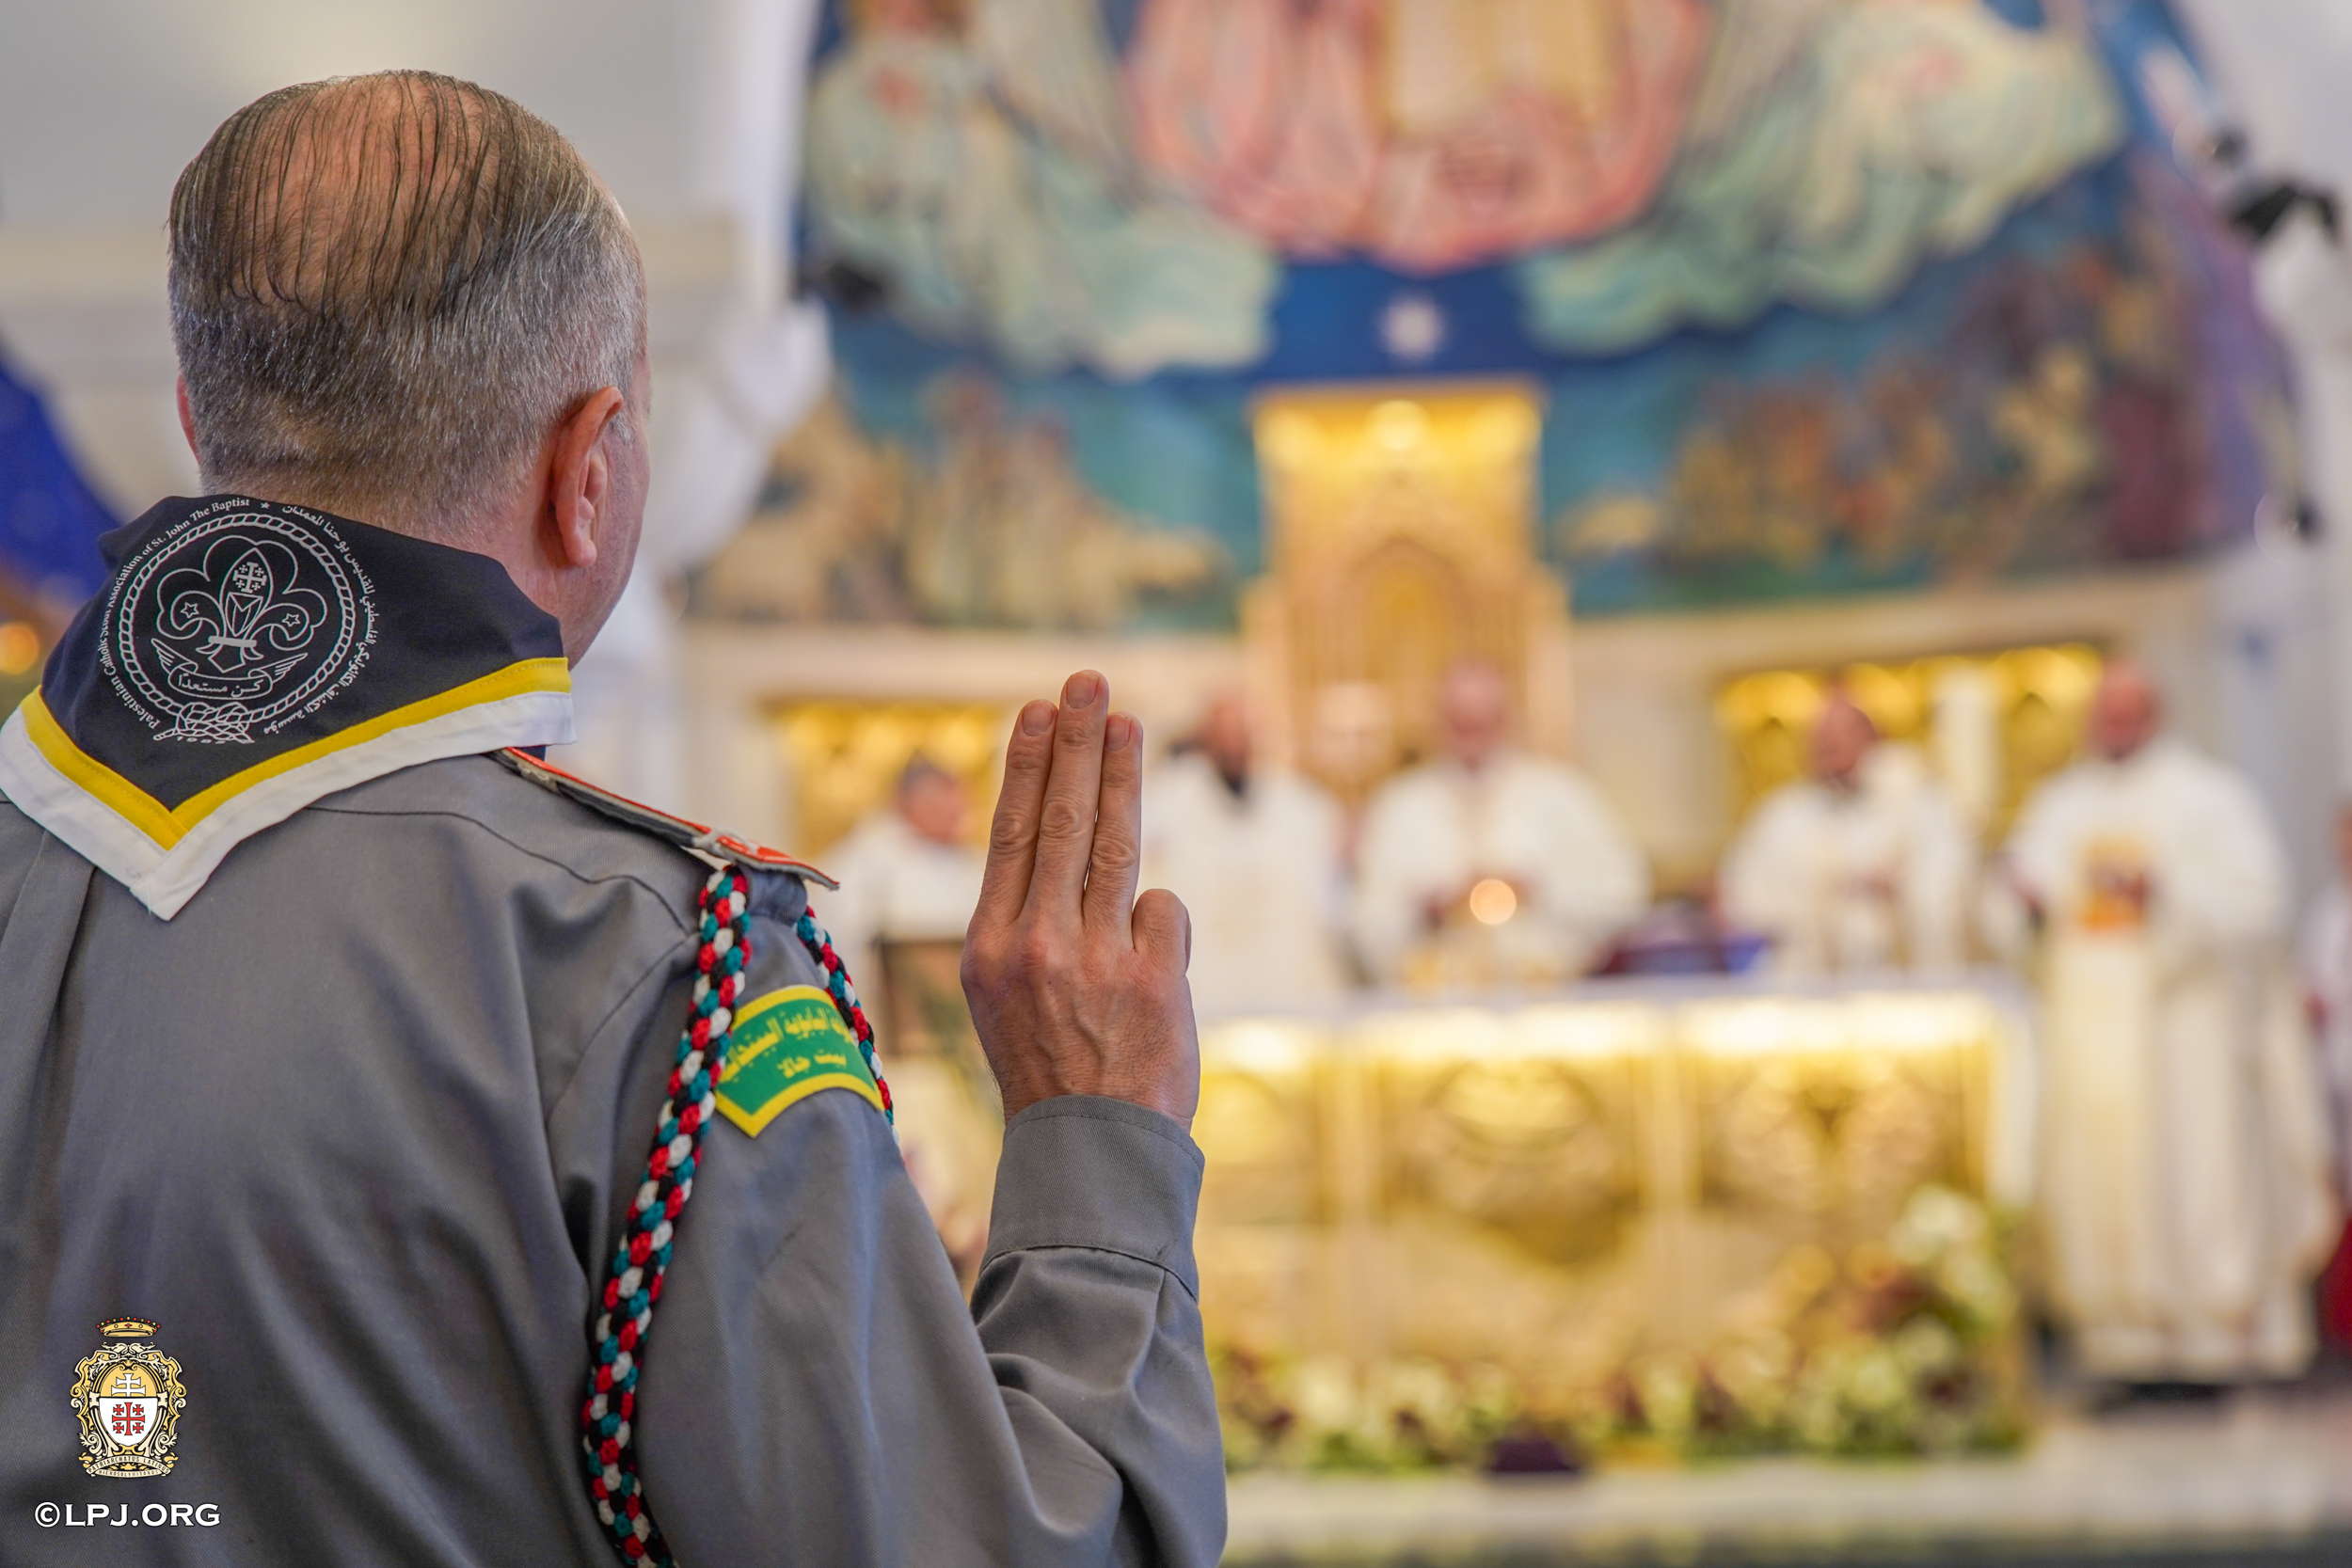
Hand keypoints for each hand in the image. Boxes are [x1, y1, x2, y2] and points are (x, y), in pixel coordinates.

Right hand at [960, 671, 1199, 1128]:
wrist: (1090, 1152)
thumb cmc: (1051, 1066)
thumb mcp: (1005, 994)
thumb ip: (1031, 917)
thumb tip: (1072, 831)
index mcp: (988, 948)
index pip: (1010, 835)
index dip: (1026, 765)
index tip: (1038, 710)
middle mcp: (1034, 946)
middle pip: (1060, 820)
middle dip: (1077, 742)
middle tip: (1087, 681)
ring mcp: (1092, 960)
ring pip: (1113, 844)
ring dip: (1122, 773)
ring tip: (1127, 718)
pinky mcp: (1149, 978)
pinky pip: (1163, 915)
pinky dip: (1159, 927)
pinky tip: (1145, 963)